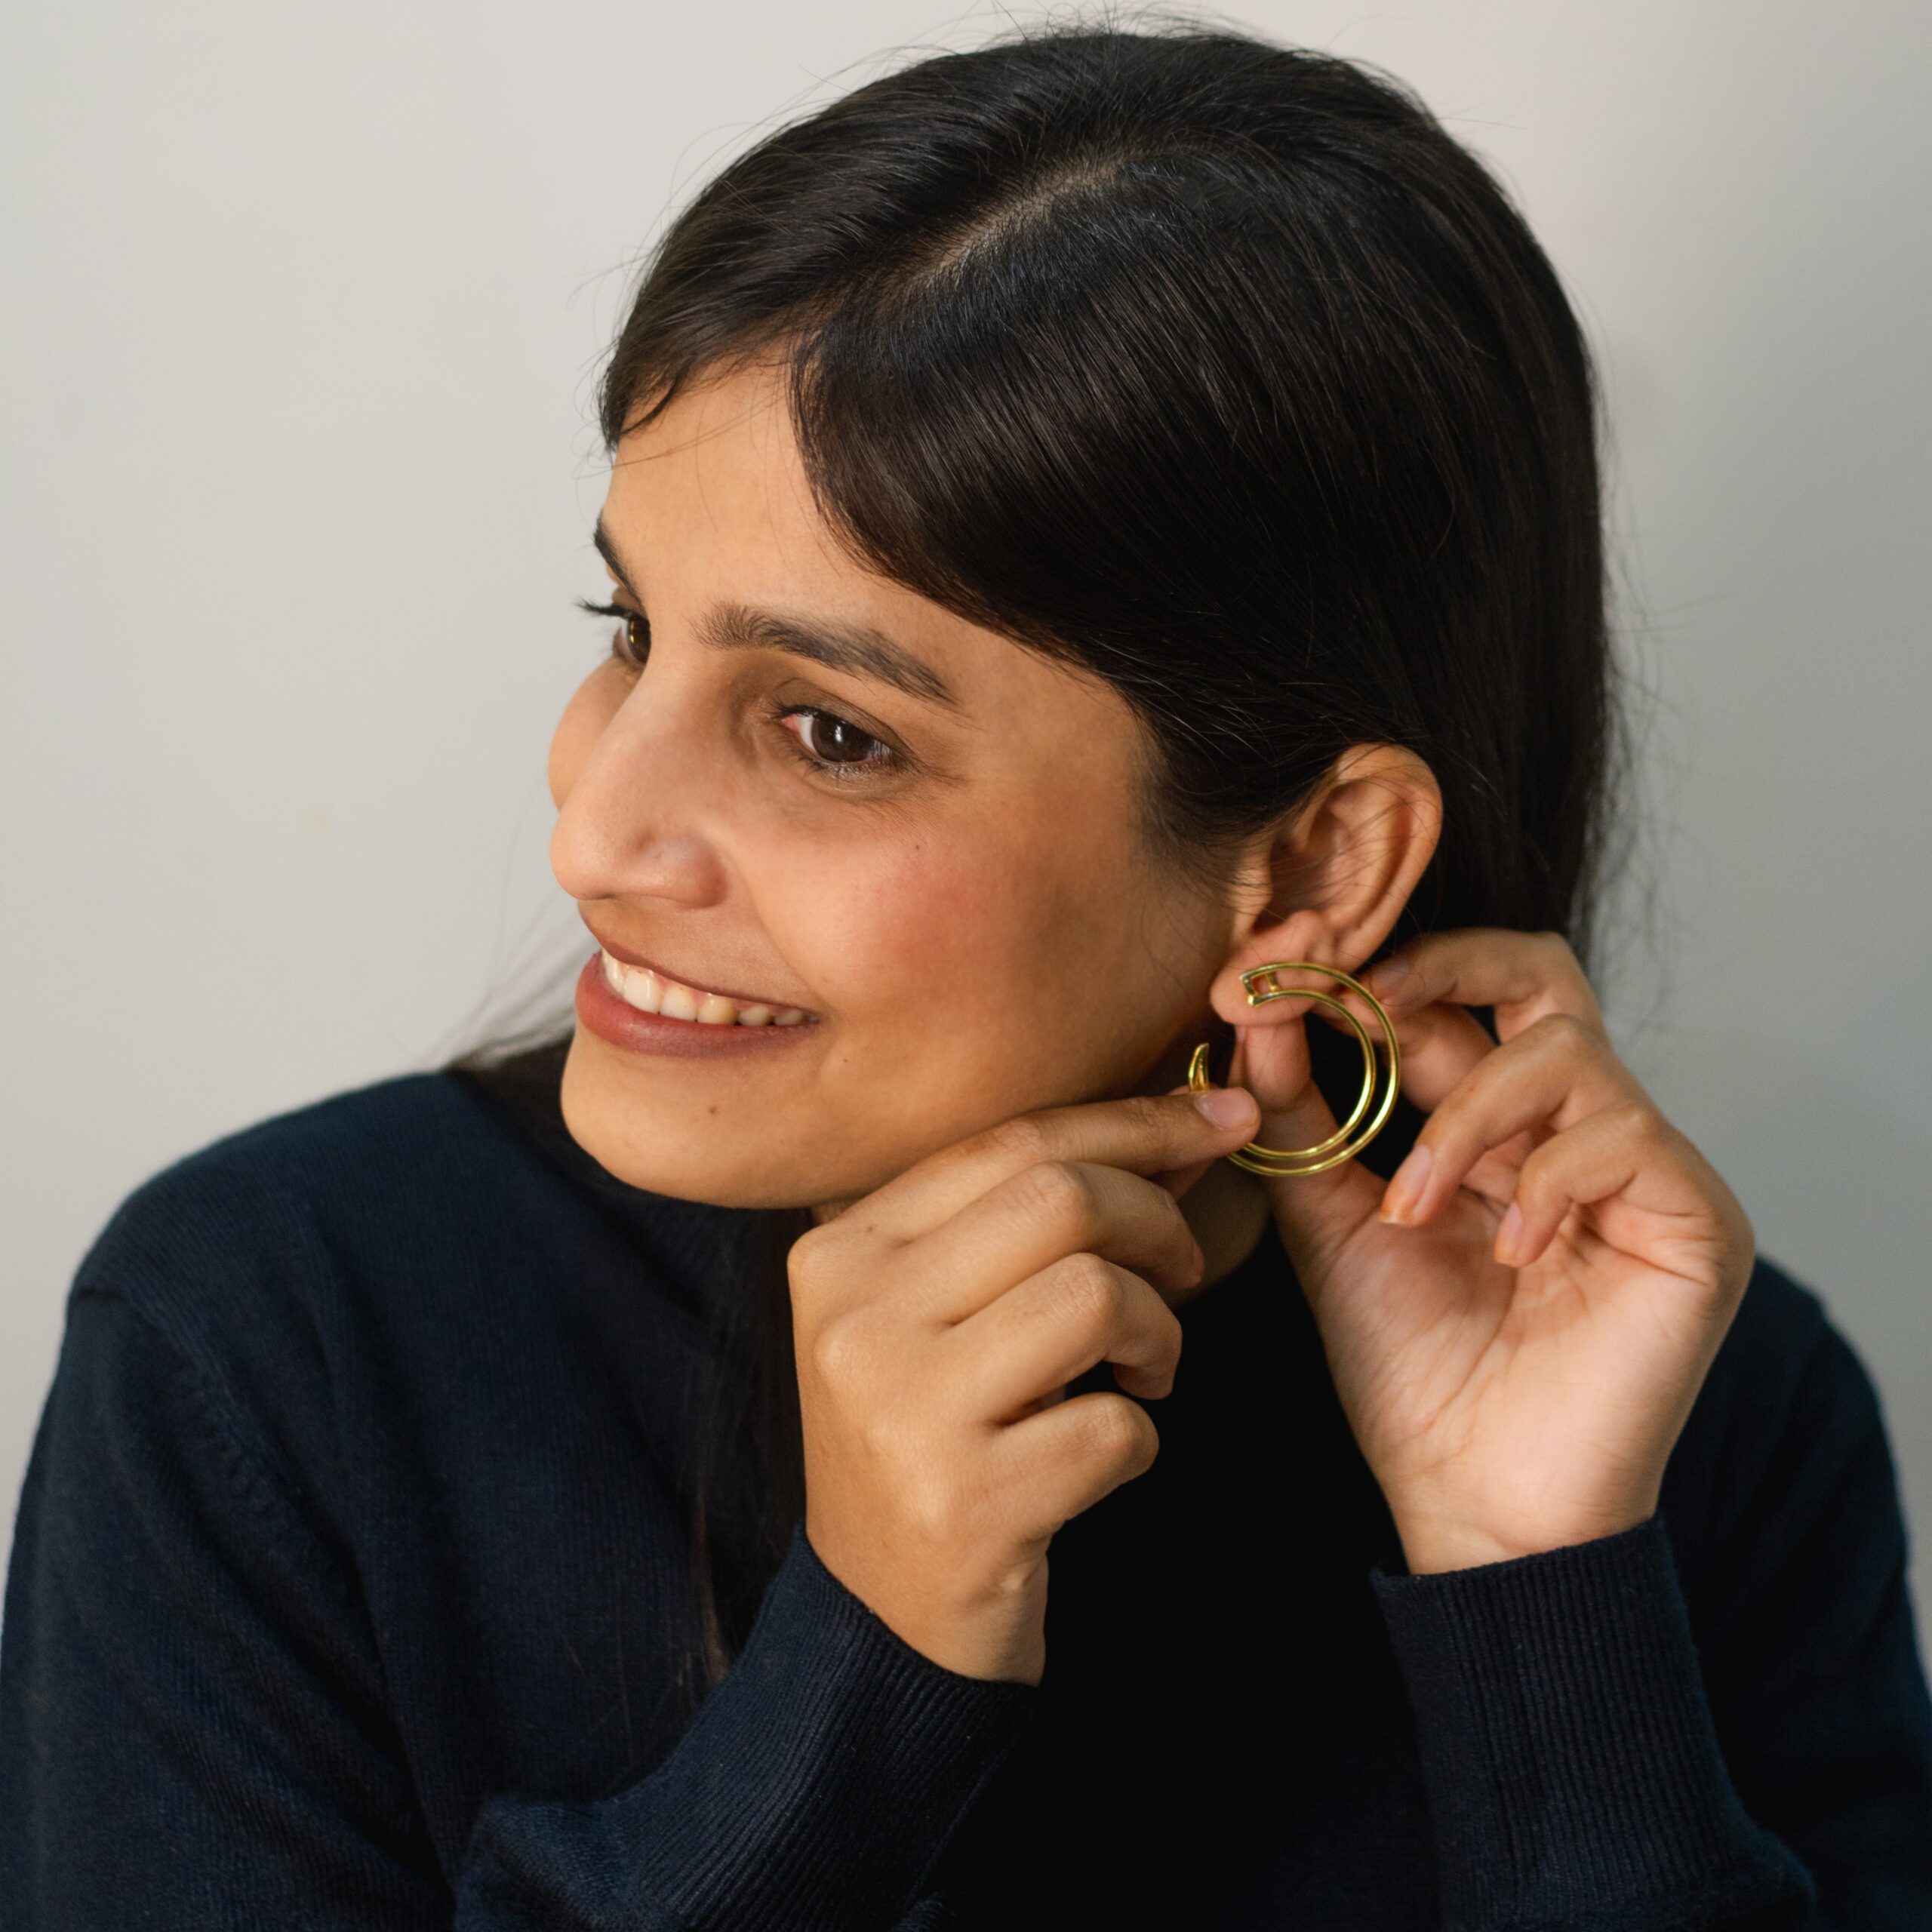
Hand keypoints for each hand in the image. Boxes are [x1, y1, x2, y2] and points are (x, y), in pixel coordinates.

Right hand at [789, 1086, 1262, 1681]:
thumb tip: (1184, 1127)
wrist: (883, 1617)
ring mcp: (903, 1414)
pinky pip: (1116, 1426)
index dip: (1134, 1121)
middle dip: (1158, 1220)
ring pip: (1097, 1296)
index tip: (1223, 1118)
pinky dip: (1143, 1434)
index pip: (1010, 1142)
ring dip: (1162, 1330)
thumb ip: (1033, 1217)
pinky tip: (1108, 1452)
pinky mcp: (964, 1505)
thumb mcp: (946, 1310)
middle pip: (1061, 1200)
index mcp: (842, 1251)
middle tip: (1183, 1269)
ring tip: (1149, 1369)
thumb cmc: (938, 1433)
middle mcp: (855, 1320)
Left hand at [1221, 928, 1755, 1573]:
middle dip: (1437, 965)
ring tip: (1414, 1208)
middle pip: (1536, 969)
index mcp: (1492, 1125)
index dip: (1369, 974)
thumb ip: (1297, 1118)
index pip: (1452, 998)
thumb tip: (1257, 1012)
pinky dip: (1543, 1185)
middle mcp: (1571, 1126)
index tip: (1281, 976)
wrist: (1476, 1498)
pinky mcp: (1697, 1217)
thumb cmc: (1412, 1368)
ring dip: (1466, 1116)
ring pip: (1563, 1046)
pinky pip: (1622, 1137)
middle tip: (1356, 1002)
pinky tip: (1509, 1256)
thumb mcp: (1332, 1222)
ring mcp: (1641, 1166)